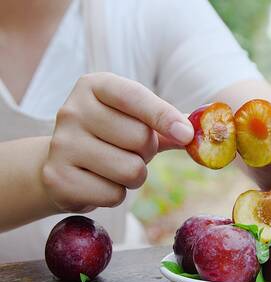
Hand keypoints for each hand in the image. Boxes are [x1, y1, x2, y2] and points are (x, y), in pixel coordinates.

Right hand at [41, 72, 192, 212]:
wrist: (61, 163)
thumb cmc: (110, 136)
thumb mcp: (136, 120)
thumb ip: (169, 122)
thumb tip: (202, 130)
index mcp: (95, 86)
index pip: (135, 97)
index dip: (164, 116)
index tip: (186, 134)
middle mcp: (72, 110)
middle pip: (139, 138)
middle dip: (147, 152)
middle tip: (131, 151)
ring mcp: (61, 144)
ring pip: (130, 170)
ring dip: (134, 176)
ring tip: (115, 167)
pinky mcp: (57, 178)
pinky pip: (112, 195)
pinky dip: (116, 194)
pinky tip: (98, 183)